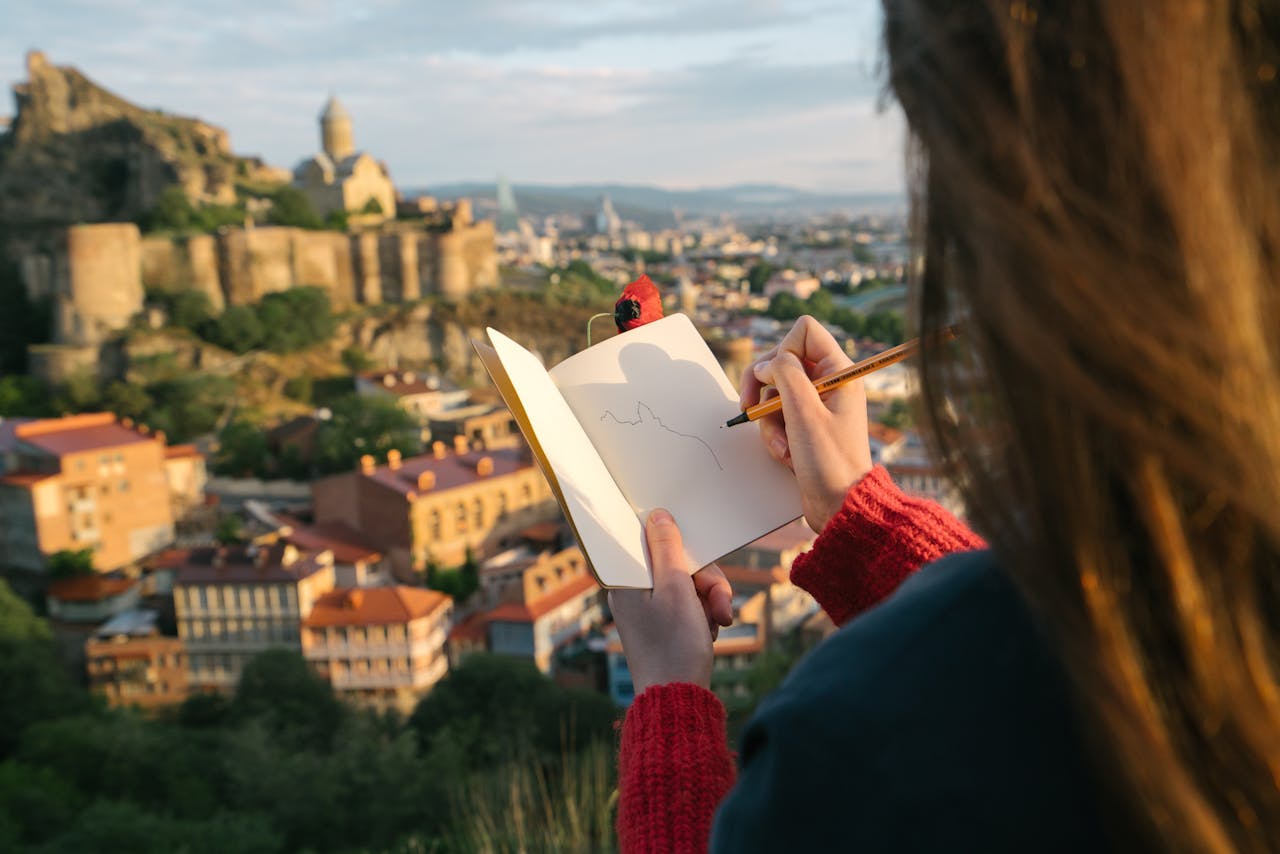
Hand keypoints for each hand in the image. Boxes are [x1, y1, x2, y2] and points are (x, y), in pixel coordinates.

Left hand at [608, 509, 733, 694]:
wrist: (677, 702)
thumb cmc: (674, 647)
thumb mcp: (676, 589)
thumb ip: (667, 548)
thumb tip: (657, 515)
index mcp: (626, 579)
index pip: (654, 542)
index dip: (684, 550)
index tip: (700, 564)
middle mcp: (631, 591)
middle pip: (676, 563)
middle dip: (706, 582)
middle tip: (720, 606)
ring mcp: (646, 608)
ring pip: (687, 583)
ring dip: (709, 600)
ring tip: (716, 624)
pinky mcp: (661, 624)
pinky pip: (687, 603)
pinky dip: (703, 614)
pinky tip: (708, 633)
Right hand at [741, 315, 872, 531]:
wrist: (840, 506)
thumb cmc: (830, 462)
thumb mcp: (804, 412)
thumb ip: (784, 374)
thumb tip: (765, 364)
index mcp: (840, 372)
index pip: (804, 332)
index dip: (782, 350)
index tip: (775, 378)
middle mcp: (829, 384)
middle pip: (782, 362)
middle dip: (765, 388)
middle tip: (750, 407)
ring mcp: (816, 406)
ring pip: (775, 393)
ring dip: (770, 420)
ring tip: (783, 445)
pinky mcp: (805, 427)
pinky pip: (777, 417)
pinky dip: (774, 435)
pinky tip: (786, 455)